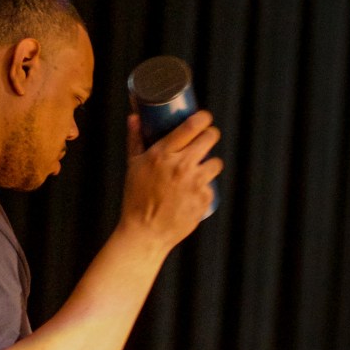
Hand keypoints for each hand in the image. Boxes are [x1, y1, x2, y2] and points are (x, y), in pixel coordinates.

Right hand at [120, 110, 221, 248]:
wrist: (145, 232)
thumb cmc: (136, 198)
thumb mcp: (133, 166)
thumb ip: (135, 139)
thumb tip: (134, 117)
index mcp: (162, 154)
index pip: (192, 125)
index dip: (203, 118)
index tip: (204, 118)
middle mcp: (181, 165)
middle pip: (210, 137)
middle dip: (210, 135)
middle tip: (206, 139)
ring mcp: (195, 183)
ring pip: (216, 162)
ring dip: (210, 163)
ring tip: (201, 168)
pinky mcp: (204, 198)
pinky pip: (211, 186)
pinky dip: (205, 188)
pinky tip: (194, 192)